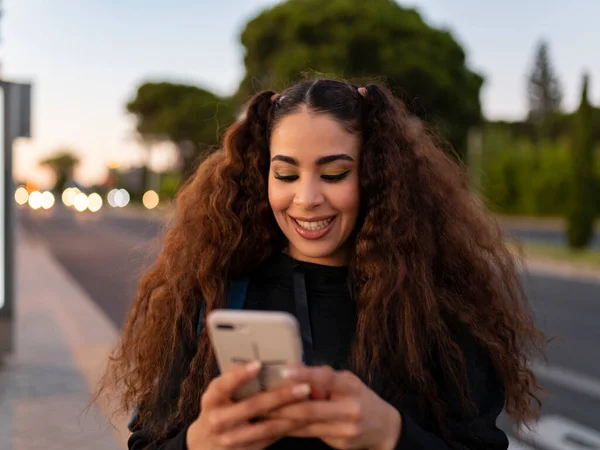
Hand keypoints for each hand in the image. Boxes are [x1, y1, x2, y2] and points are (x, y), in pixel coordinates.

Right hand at [186, 361, 311, 449]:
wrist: (205, 444)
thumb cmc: (219, 408)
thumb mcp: (220, 393)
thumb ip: (237, 381)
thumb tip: (267, 361)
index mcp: (212, 398)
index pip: (224, 384)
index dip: (241, 374)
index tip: (258, 364)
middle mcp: (219, 419)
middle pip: (252, 406)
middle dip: (280, 396)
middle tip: (303, 386)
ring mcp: (232, 438)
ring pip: (266, 427)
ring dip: (291, 415)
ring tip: (309, 403)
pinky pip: (271, 438)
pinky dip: (288, 428)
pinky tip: (304, 418)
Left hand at [269, 366, 401, 449]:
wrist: (384, 428)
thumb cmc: (359, 397)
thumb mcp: (347, 382)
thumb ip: (324, 378)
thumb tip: (295, 370)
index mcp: (352, 387)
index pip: (327, 378)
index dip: (306, 375)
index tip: (285, 371)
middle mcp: (350, 409)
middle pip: (311, 409)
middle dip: (283, 406)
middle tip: (261, 400)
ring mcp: (345, 429)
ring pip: (307, 425)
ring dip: (282, 420)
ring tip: (262, 413)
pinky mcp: (340, 444)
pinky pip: (309, 435)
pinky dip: (291, 430)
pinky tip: (276, 426)